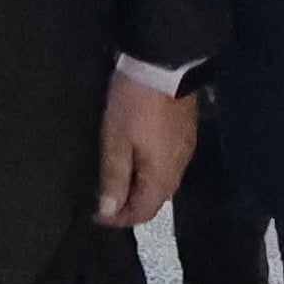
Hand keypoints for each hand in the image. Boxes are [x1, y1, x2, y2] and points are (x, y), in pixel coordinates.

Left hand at [97, 68, 199, 227]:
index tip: (97, 215)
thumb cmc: (134, 105)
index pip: (143, 212)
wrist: (164, 65)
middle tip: (106, 202)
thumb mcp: (116, 142)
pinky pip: (169, 166)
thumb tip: (110, 210)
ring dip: (142, 189)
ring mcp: (185, 150)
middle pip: (156, 201)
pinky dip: (152, 172)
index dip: (119, 219)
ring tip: (119, 182)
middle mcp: (178, 169)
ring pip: (164, 183)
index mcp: (161, 175)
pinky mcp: (186, 134)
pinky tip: (138, 161)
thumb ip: (114, 179)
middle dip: (131, 206)